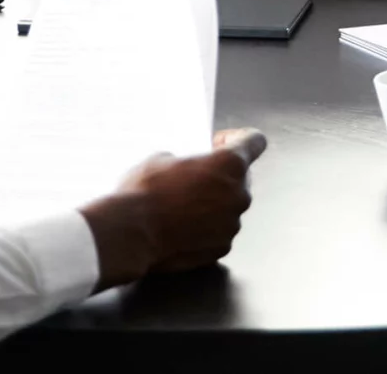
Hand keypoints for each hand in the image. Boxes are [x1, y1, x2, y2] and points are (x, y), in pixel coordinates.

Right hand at [80, 128, 267, 288]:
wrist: (131, 234)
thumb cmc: (145, 191)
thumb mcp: (162, 159)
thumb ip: (189, 161)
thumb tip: (189, 170)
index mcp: (230, 164)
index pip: (255, 141)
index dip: (239, 139)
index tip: (220, 144)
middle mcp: (239, 194)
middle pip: (241, 177)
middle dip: (222, 175)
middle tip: (194, 178)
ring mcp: (232, 224)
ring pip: (230, 206)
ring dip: (214, 203)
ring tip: (182, 206)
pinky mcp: (222, 247)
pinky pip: (220, 230)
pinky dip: (207, 227)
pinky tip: (182, 226)